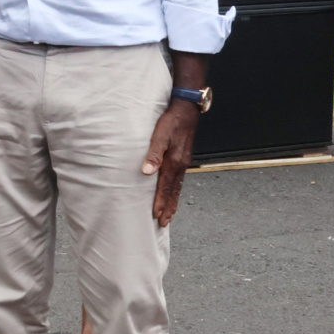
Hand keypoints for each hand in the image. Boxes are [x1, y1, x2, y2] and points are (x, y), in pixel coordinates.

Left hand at [142, 100, 198, 225]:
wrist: (186, 110)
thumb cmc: (171, 121)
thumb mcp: (159, 135)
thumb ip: (153, 153)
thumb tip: (146, 172)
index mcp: (174, 162)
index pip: (165, 187)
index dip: (160, 202)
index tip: (156, 215)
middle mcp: (180, 165)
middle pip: (173, 191)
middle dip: (168, 207)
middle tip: (163, 222)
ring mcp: (183, 162)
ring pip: (177, 187)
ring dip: (172, 202)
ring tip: (168, 215)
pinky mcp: (182, 158)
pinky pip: (179, 180)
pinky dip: (175, 191)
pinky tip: (172, 194)